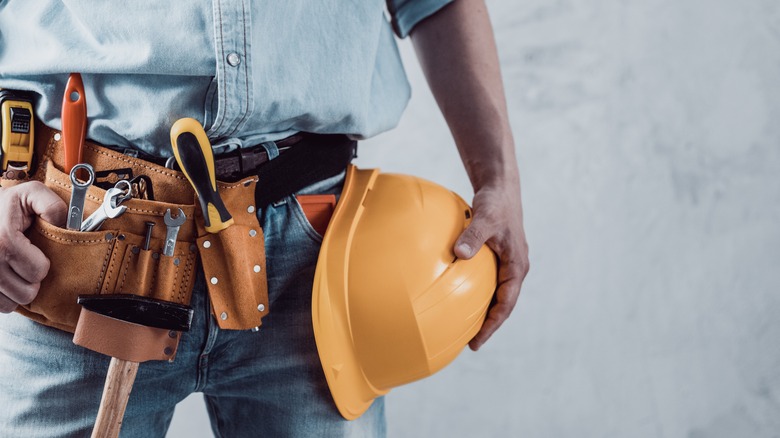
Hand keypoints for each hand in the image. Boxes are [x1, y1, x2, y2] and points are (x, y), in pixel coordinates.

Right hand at [0, 181, 66, 312]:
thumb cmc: (5, 205)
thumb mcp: (30, 194)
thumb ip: (52, 205)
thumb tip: (68, 223)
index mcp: (4, 240)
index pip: (38, 271)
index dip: (42, 263)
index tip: (34, 251)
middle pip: (26, 292)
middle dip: (31, 279)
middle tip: (24, 262)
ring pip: (12, 302)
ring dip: (17, 290)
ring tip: (14, 270)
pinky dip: (4, 296)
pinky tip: (5, 279)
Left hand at [454, 181, 528, 350]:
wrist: (500, 187)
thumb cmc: (495, 203)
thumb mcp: (484, 218)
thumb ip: (472, 236)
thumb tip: (458, 253)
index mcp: (517, 266)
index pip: (506, 304)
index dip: (492, 325)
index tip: (477, 342)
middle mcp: (515, 268)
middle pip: (503, 304)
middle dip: (489, 324)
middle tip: (469, 343)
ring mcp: (507, 263)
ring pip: (497, 294)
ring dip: (484, 310)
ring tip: (464, 326)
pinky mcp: (497, 256)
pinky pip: (489, 281)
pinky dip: (478, 292)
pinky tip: (458, 296)